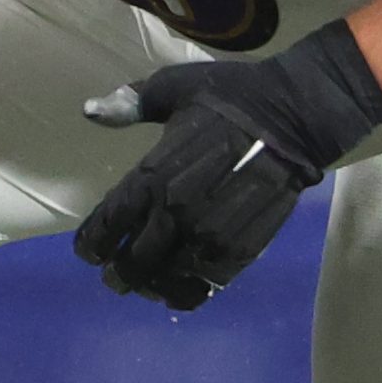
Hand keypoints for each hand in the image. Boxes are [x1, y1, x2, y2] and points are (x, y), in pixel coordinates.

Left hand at [74, 26, 381, 307]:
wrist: (295, 115)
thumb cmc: (231, 96)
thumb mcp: (175, 88)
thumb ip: (132, 104)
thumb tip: (90, 111)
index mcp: (153, 174)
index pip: (108, 222)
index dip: (91, 243)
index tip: (87, 250)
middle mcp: (175, 212)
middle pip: (132, 261)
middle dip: (117, 273)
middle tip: (113, 276)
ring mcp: (209, 235)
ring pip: (165, 280)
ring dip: (149, 287)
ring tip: (144, 287)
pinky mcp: (240, 250)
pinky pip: (203, 287)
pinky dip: (184, 294)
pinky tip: (177, 290)